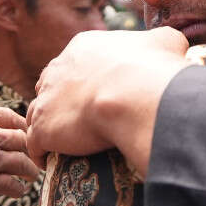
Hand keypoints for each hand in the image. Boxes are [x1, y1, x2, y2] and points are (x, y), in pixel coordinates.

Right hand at [0, 72, 39, 197]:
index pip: (12, 117)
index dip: (21, 125)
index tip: (24, 132)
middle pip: (22, 139)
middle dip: (28, 146)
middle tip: (32, 152)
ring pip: (21, 162)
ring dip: (28, 169)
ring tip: (30, 173)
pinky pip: (12, 184)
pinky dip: (18, 188)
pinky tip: (18, 190)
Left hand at [27, 28, 187, 173]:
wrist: (134, 94)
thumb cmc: (152, 68)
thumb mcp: (164, 43)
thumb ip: (160, 42)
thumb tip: (170, 45)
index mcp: (84, 47)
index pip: (75, 61)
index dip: (84, 78)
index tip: (95, 94)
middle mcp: (59, 68)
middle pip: (51, 84)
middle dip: (61, 99)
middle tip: (78, 118)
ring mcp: (47, 98)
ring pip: (38, 111)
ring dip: (48, 125)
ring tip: (62, 142)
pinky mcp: (43, 127)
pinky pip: (34, 143)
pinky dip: (41, 152)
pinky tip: (52, 162)